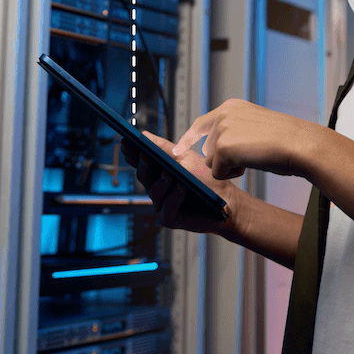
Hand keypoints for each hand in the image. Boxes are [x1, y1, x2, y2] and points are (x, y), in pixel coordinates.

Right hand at [120, 129, 237, 234]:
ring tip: (169, 172)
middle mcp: (157, 188)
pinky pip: (167, 207)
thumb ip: (165, 149)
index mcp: (158, 172)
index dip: (132, 153)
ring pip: (155, 191)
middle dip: (144, 165)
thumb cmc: (206, 179)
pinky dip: (174, 196)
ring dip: (161, 181)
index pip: (141, 161)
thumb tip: (144, 135)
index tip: (126, 141)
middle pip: (144, 176)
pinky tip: (181, 187)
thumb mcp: (185, 158)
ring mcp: (161, 204)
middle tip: (145, 155)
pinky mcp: (169, 218)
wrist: (227, 200)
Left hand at [171, 98, 313, 180]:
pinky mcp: (222, 147)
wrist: (299, 143)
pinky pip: (218, 173)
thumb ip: (234, 129)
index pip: (201, 123)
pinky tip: (250, 163)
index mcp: (231, 106)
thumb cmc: (285, 140)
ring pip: (212, 162)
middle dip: (224, 159)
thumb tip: (216, 148)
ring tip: (253, 156)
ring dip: (230, 166)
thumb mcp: (255, 125)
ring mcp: (221, 129)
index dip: (189, 138)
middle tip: (250, 154)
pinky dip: (232, 174)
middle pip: (207, 148)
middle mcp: (223, 114)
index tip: (177, 149)